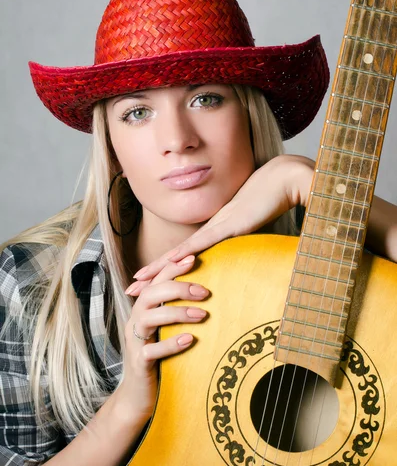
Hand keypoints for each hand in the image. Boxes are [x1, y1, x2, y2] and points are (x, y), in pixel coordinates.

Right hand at [114, 256, 207, 424]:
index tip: (194, 258)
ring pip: (148, 318)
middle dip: (178, 288)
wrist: (139, 397)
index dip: (173, 268)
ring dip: (176, 313)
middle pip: (150, 294)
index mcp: (144, 310)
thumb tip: (211, 292)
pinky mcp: (139, 363)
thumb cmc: (160, 359)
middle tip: (205, 292)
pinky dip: (170, 343)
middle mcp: (136, 321)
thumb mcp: (169, 331)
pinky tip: (190, 340)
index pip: (156, 281)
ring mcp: (134, 342)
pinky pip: (151, 351)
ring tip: (202, 315)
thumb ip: (179, 312)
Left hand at [131, 154, 313, 281]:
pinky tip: (170, 262)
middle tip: (131, 288)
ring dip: (159, 267)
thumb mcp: (263, 225)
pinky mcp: (232, 223)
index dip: (166, 267)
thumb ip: (256, 239)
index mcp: (219, 229)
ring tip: (139, 281)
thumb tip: (260, 259)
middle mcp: (213, 227)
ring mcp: (220, 224)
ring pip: (183, 250)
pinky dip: (187, 252)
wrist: (286, 178)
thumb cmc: (278, 198)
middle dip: (153, 272)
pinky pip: (206, 240)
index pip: (187, 252)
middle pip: (176, 254)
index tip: (149, 281)